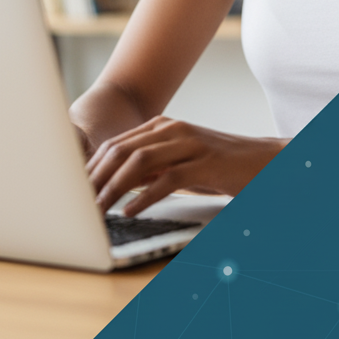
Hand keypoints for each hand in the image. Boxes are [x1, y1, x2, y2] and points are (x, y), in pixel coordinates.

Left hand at [87, 116, 287, 216]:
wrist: (264, 160)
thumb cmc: (220, 165)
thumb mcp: (181, 161)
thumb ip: (151, 167)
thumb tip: (115, 183)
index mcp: (165, 126)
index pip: (116, 144)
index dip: (90, 168)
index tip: (74, 191)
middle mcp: (174, 130)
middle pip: (121, 150)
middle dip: (95, 178)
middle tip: (79, 204)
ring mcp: (191, 144)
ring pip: (139, 162)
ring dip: (113, 189)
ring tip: (98, 211)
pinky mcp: (206, 163)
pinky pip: (168, 179)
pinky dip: (145, 197)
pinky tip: (131, 211)